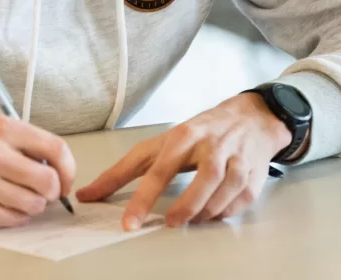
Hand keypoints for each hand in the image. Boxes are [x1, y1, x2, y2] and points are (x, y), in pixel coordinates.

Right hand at [0, 116, 76, 227]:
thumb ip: (26, 144)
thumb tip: (60, 169)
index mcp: (2, 128)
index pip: (56, 148)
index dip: (69, 168)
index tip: (66, 179)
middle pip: (49, 181)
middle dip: (53, 191)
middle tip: (45, 192)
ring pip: (35, 204)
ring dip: (35, 205)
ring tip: (21, 198)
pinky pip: (15, 219)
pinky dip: (18, 216)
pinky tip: (7, 207)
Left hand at [76, 93, 296, 229]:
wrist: (249, 117)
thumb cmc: (198, 132)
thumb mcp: (159, 144)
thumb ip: (122, 171)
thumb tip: (86, 195)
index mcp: (183, 136)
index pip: (159, 169)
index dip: (143, 198)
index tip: (130, 223)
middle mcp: (212, 144)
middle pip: (203, 178)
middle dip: (187, 205)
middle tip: (171, 223)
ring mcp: (237, 157)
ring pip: (226, 188)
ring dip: (207, 210)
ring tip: (191, 219)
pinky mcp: (254, 172)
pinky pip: (242, 198)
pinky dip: (226, 210)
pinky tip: (212, 213)